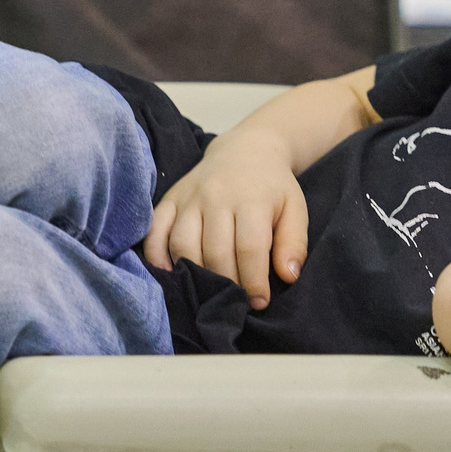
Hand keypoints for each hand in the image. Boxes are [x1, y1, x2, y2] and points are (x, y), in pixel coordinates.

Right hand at [143, 131, 308, 309]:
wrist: (245, 150)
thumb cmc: (273, 187)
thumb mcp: (295, 208)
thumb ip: (294, 242)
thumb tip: (288, 276)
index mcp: (251, 199)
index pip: (249, 248)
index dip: (253, 282)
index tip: (259, 302)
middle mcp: (216, 197)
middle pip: (214, 251)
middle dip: (226, 284)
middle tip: (235, 301)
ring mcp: (189, 197)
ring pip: (182, 243)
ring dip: (194, 274)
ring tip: (208, 290)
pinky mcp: (170, 199)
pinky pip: (155, 229)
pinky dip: (156, 254)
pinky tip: (170, 273)